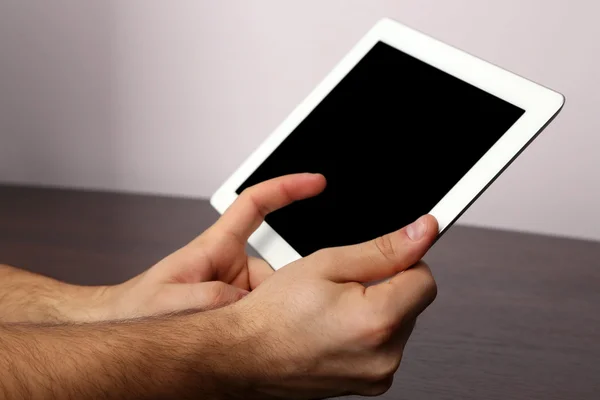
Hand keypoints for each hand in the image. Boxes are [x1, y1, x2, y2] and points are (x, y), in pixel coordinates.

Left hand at [99, 173, 326, 319]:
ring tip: (243, 336)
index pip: (255, 205)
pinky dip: (262, 330)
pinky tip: (251, 344)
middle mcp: (231, 264)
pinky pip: (264, 315)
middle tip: (256, 316)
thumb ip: (208, 299)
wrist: (128, 329)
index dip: (286, 188)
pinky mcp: (238, 310)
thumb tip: (245, 304)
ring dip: (265, 317)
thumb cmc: (139, 309)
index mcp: (216, 246)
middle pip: (275, 266)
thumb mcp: (170, 301)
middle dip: (280, 291)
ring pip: (273, 296)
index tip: (314, 182)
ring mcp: (237, 287)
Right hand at [224, 213, 437, 398]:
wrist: (244, 354)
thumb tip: (422, 232)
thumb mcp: (328, 263)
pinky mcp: (368, 385)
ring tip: (333, 310)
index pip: (426, 279)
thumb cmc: (274, 313)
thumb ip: (384, 248)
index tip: (383, 258)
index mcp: (378, 321)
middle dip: (386, 287)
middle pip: (412, 303)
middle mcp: (385, 357)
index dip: (403, 261)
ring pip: (398, 325)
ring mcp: (377, 376)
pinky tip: (334, 328)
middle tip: (342, 287)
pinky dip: (367, 333)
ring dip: (376, 310)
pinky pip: (383, 347)